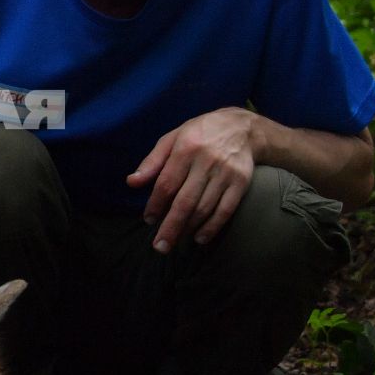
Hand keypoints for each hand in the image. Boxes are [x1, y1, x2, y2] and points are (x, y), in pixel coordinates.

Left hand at [126, 107, 257, 253]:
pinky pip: (226, 210)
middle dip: (171, 226)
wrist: (242, 128)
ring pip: (205, 208)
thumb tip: (131, 182)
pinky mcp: (242, 183)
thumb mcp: (172, 139)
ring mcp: (226, 173)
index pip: (167, 183)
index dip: (156, 204)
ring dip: (189, 229)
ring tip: (176, 241)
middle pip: (185, 201)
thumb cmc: (199, 134)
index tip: (149, 220)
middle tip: (160, 246)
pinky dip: (212, 227)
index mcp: (186, 148)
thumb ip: (152, 161)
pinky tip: (200, 238)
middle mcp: (206, 161)